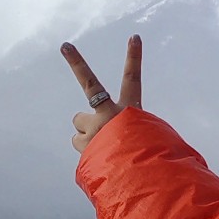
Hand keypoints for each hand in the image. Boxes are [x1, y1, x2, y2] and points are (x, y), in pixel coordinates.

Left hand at [62, 35, 141, 155]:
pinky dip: (88, 152)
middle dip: (77, 62)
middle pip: (90, 86)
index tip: (134, 37)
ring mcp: (93, 129)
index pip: (133, 79)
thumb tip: (119, 137)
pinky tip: (100, 160)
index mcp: (131, 111)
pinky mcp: (82, 146)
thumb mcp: (153, 141)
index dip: (134, 57)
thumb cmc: (152, 162)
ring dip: (87, 133)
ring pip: (80, 125)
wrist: (137, 182)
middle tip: (66, 45)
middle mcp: (108, 114)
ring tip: (103, 147)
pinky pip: (80, 146)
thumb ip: (138, 132)